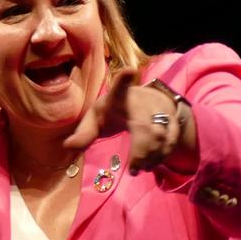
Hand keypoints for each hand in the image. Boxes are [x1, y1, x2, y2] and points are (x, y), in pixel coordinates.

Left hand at [61, 70, 197, 173]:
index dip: (124, 79)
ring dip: (152, 157)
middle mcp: (143, 101)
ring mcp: (161, 109)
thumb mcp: (95, 119)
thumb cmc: (113, 111)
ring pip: (163, 136)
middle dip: (141, 151)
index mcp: (119, 97)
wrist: (145, 101)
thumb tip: (66, 146)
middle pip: (146, 127)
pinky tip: (150, 165)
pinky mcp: (173, 119)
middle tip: (133, 169)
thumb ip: (83, 133)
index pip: (120, 87)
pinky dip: (162, 157)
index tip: (129, 71)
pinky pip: (172, 140)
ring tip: (140, 168)